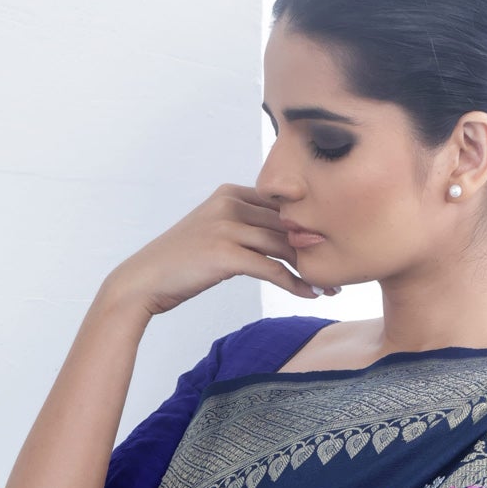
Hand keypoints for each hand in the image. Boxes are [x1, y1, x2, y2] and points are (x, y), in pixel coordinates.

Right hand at [104, 183, 338, 319]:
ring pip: (283, 245)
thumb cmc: (180, 262)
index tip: (334, 241)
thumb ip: (244, 227)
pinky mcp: (225, 253)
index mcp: (230, 193)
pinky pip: (272, 268)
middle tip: (343, 265)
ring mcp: (227, 226)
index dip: (309, 222)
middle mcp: (230, 203)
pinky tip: (311, 294)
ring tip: (333, 285)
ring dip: (312, 267)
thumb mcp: (213, 233)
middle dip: (317, 244)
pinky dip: (295, 283)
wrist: (143, 282)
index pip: (282, 203)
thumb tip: (279, 237)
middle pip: (286, 223)